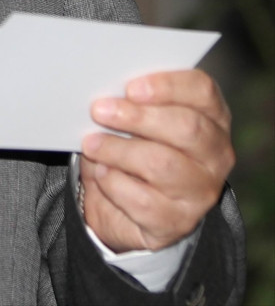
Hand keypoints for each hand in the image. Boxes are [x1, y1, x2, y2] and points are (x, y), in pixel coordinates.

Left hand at [80, 69, 234, 251]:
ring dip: (118, 150)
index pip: (202, 92)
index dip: (167, 86)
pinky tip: (102, 174)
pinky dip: (114, 183)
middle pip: (187, 128)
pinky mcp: (179, 222)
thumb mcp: (135, 116)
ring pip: (161, 165)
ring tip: (91, 144)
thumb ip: (131, 100)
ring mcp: (201, 191)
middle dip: (138, 117)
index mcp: (211, 116)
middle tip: (100, 111)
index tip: (130, 88)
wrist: (124, 202)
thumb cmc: (133, 143)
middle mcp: (215, 155)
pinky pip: (143, 200)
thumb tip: (108, 94)